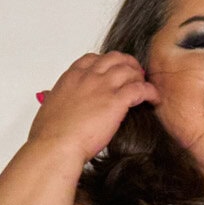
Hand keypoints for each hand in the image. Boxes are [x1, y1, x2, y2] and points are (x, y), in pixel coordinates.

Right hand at [29, 51, 159, 161]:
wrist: (56, 145)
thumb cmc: (49, 134)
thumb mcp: (49, 108)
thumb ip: (56, 99)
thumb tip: (52, 100)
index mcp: (71, 77)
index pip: (93, 59)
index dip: (106, 62)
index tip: (112, 69)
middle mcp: (88, 77)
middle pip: (115, 59)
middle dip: (127, 63)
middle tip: (134, 73)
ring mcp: (103, 87)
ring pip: (129, 70)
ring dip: (139, 76)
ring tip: (145, 86)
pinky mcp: (116, 101)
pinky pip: (140, 89)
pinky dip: (150, 91)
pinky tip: (154, 98)